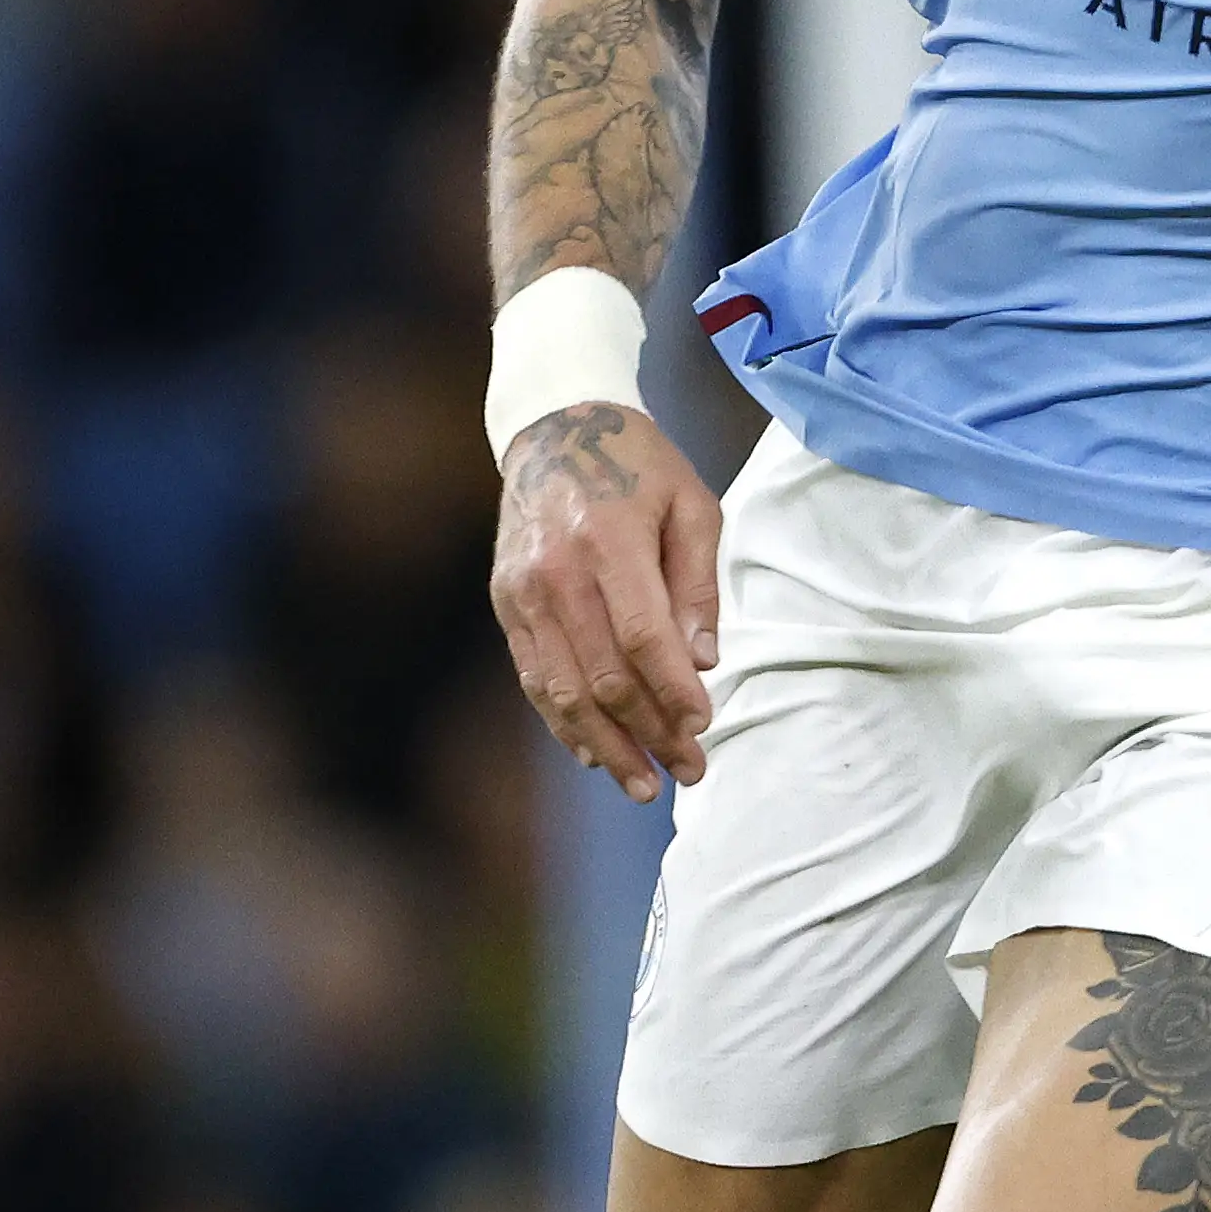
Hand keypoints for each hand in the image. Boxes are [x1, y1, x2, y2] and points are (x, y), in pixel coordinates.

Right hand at [491, 403, 724, 799]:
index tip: (704, 725)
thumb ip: (697, 585)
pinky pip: (535, 677)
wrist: (555, 427)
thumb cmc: (639, 466)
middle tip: (689, 769)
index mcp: (609, 539)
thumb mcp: (692, 505)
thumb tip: (702, 663)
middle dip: (650, 733)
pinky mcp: (505, 603)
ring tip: (643, 784)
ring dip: (607, 744)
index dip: (674, 691)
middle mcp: (557, 570)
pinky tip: (594, 751)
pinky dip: (563, 722)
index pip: (643, 638)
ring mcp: (523, 591)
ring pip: (563, 689)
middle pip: (603, 675)